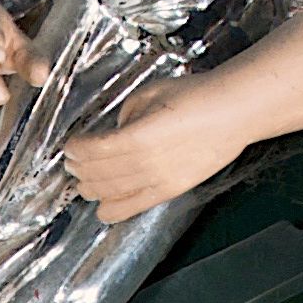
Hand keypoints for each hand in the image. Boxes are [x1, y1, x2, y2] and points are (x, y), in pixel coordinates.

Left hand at [63, 80, 240, 222]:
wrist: (233, 112)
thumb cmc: (195, 95)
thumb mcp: (151, 92)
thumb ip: (126, 112)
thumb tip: (116, 127)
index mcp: (137, 136)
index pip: (93, 151)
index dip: (76, 149)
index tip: (70, 144)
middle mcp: (144, 165)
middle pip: (97, 175)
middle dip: (78, 168)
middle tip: (72, 160)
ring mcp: (158, 182)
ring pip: (109, 194)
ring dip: (90, 187)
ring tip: (84, 178)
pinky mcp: (170, 192)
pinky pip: (131, 209)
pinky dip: (110, 210)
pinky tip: (101, 205)